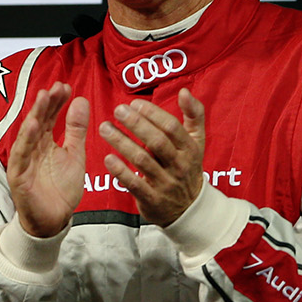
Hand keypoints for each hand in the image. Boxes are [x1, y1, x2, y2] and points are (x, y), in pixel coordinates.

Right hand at [7, 83, 89, 237]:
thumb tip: (80, 100)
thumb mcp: (74, 155)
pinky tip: (32, 125)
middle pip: (37, 121)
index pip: (49, 117)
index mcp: (44, 142)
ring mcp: (23, 160)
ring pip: (28, 134)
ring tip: (43, 98)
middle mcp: (32, 148)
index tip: (66, 87)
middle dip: (46, 103)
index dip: (56, 102)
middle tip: (56, 87)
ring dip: (34, 115)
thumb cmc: (61, 189)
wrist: (54, 220)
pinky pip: (21, 154)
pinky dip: (25, 139)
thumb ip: (76, 130)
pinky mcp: (18, 174)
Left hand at [100, 88, 205, 225]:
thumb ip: (194, 116)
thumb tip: (185, 91)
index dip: (153, 114)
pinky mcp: (152, 199)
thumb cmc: (187, 167)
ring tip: (104, 128)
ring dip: (122, 143)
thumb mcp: (196, 142)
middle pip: (157, 142)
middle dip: (136, 124)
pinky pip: (135, 184)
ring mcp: (166, 183)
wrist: (190, 209)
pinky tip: (107, 158)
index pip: (171, 128)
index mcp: (189, 149)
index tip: (134, 103)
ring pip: (142, 160)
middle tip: (117, 110)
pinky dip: (120, 171)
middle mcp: (179, 166)